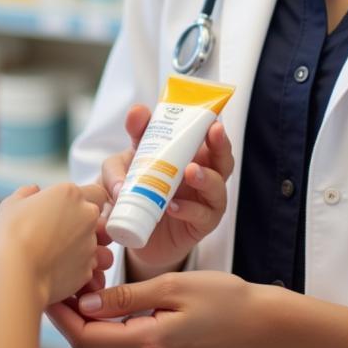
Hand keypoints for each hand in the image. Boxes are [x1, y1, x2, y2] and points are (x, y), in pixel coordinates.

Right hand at [0, 182, 110, 305]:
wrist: (17, 274)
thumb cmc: (11, 236)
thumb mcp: (11, 205)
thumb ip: (26, 194)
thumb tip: (33, 191)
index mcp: (70, 194)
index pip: (95, 191)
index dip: (84, 200)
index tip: (68, 209)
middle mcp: (87, 215)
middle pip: (98, 217)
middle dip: (86, 224)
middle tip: (63, 232)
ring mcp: (90, 243)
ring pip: (99, 244)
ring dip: (87, 247)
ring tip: (63, 255)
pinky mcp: (89, 269)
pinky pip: (91, 267)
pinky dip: (79, 269)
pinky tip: (60, 272)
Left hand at [46, 270, 259, 347]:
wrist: (256, 323)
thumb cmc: (222, 300)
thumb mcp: (173, 288)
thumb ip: (128, 296)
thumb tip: (86, 301)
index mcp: (146, 341)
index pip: (85, 336)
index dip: (60, 314)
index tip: (47, 284)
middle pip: (88, 339)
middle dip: (66, 310)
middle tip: (56, 273)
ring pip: (102, 337)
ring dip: (84, 311)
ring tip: (77, 273)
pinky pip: (119, 335)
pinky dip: (104, 314)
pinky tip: (103, 287)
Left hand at [101, 105, 233, 274]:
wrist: (132, 232)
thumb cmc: (134, 189)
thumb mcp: (124, 163)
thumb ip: (129, 139)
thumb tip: (135, 116)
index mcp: (189, 153)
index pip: (207, 134)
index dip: (210, 123)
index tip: (210, 115)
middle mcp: (202, 173)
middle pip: (222, 156)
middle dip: (221, 143)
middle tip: (214, 132)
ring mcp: (203, 200)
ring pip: (218, 186)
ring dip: (207, 177)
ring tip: (191, 171)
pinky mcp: (199, 225)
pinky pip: (202, 216)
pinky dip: (189, 209)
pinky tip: (173, 206)